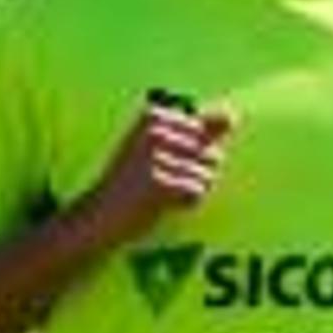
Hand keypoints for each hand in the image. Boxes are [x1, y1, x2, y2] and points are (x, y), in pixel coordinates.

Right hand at [90, 98, 233, 246]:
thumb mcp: (164, 148)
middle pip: (210, 153)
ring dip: (191, 191)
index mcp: (154, 115)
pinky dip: (186, 203)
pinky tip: (162, 205)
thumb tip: (232, 116)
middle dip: (195, 175)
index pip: (203, 135)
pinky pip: (197, 191)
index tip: (157, 164)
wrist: (99, 218)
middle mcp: (153, 130)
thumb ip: (201, 130)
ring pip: (207, 174)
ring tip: (160, 195)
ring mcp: (155, 156)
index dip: (190, 157)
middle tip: (159, 183)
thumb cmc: (133, 182)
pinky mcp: (160, 182)